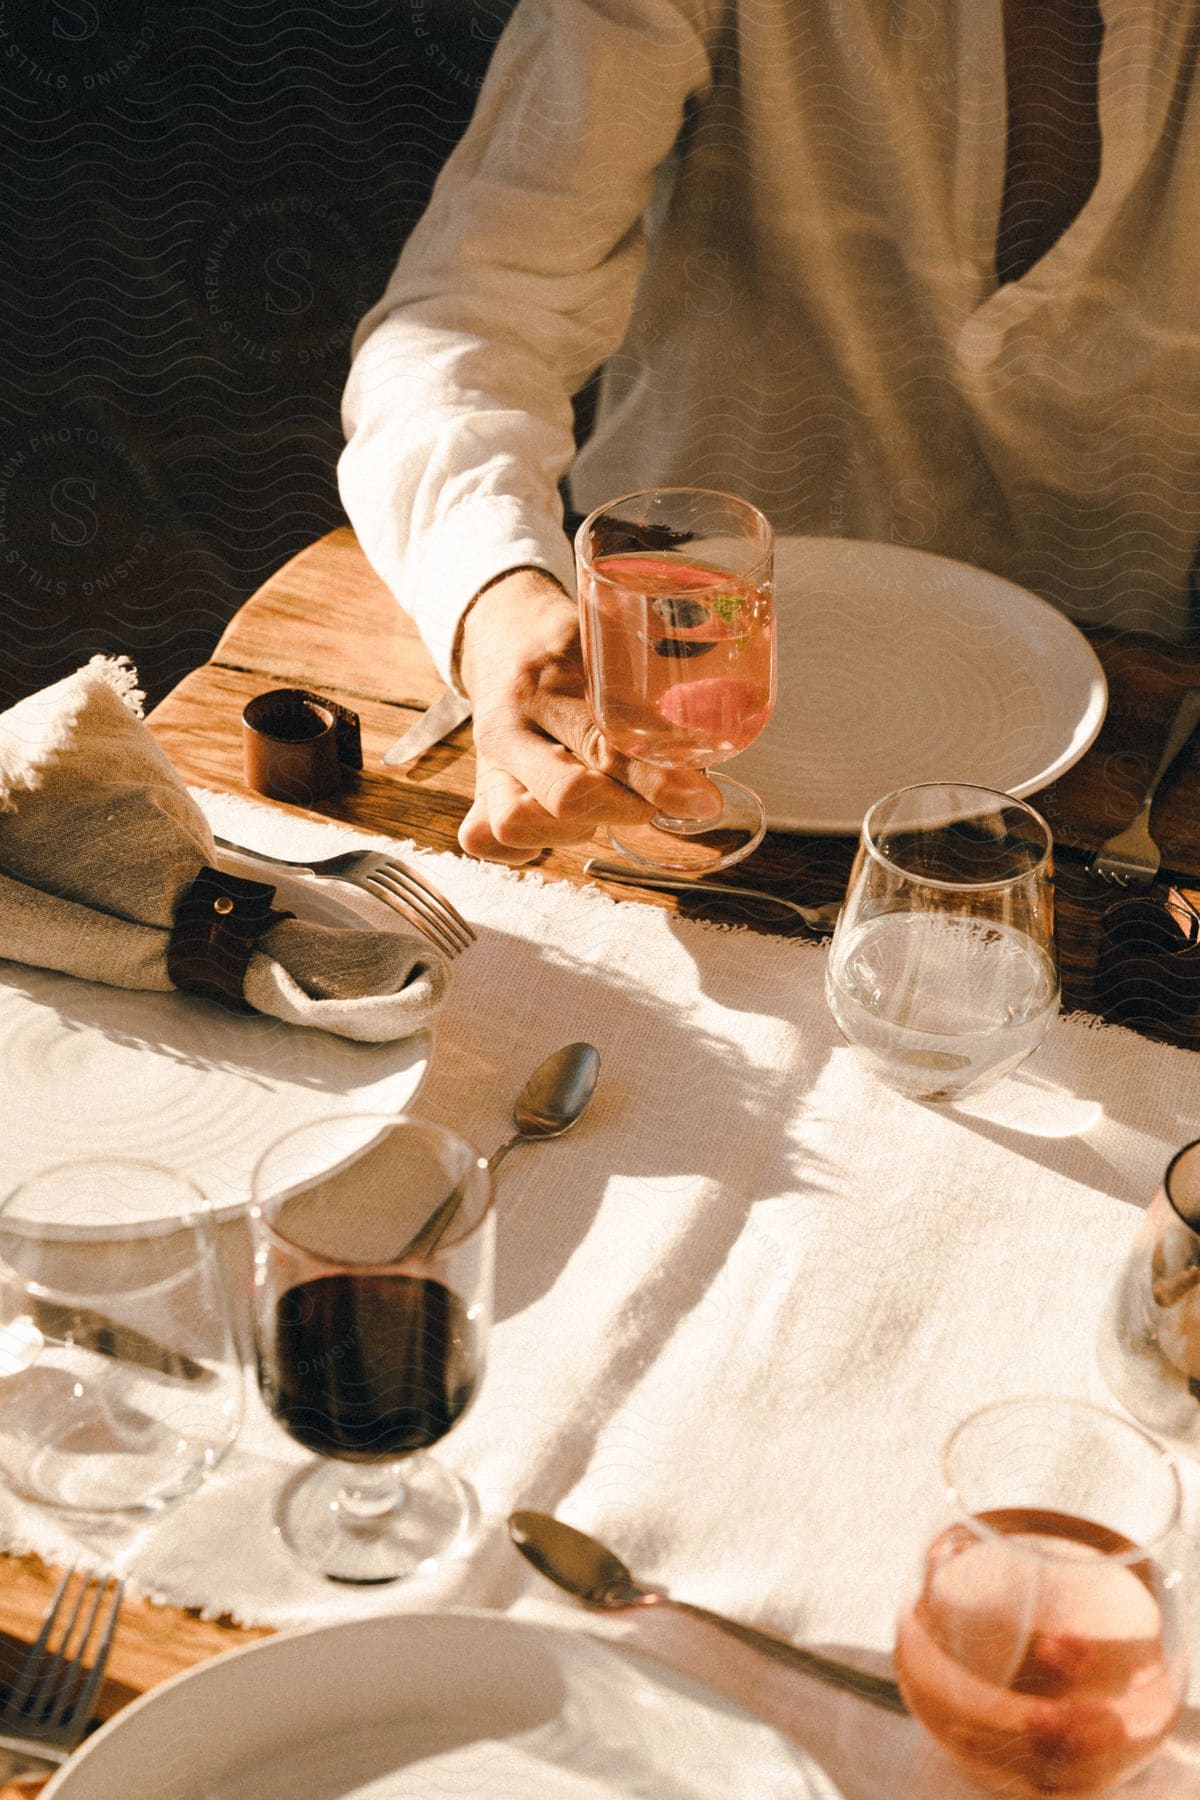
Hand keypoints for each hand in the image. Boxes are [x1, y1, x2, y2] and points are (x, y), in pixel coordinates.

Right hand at [456, 568, 721, 864]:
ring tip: (610, 804)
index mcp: (541, 681)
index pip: (601, 743)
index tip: (701, 799)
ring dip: (580, 828)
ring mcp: (485, 765)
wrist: (502, 636)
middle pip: (565, 794)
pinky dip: (534, 848)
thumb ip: (650, 689)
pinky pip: (493, 843)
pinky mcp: (475, 795)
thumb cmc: (564, 645)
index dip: (657, 779)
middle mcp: (505, 727)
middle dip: (626, 809)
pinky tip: (565, 824)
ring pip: (520, 824)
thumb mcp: (607, 647)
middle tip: (659, 805)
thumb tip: (711, 744)